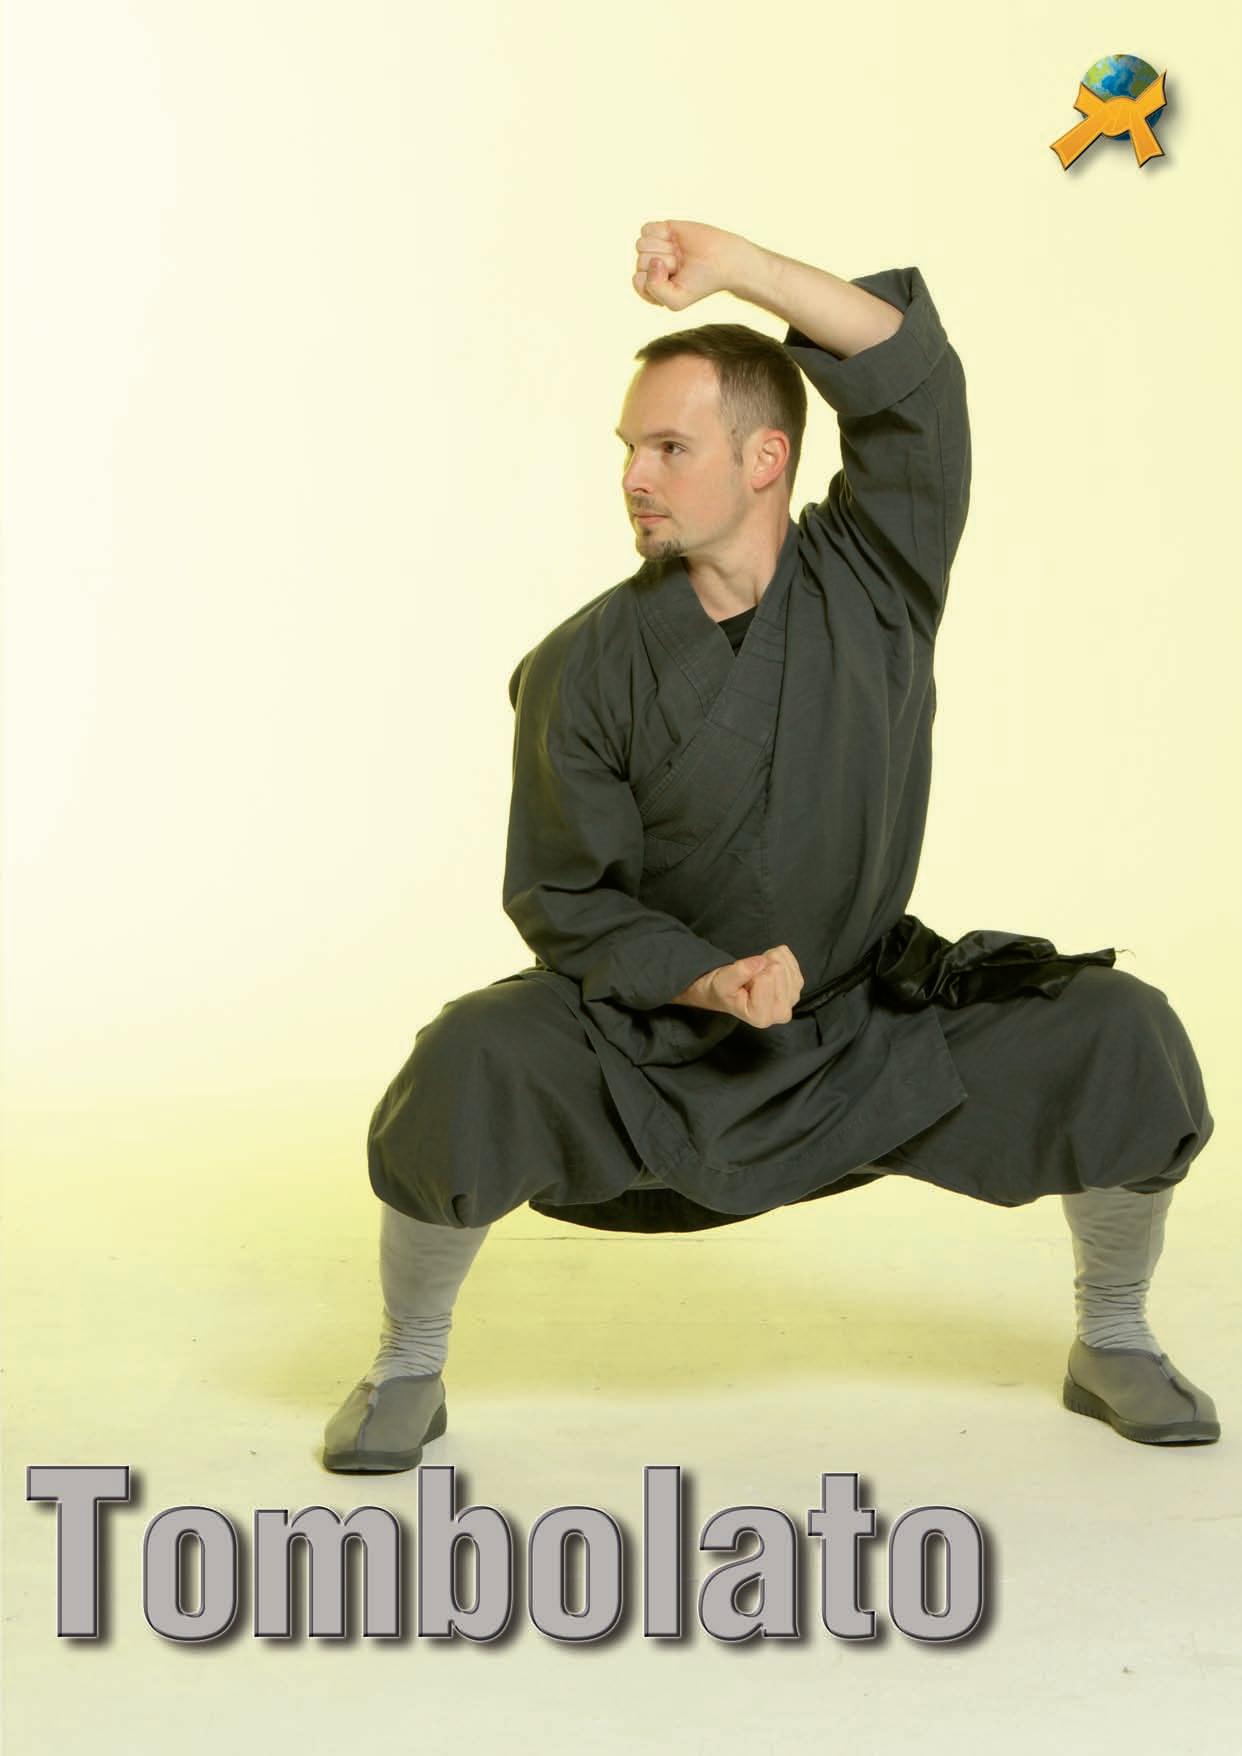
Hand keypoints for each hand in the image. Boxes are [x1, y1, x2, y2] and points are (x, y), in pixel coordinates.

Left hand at [631, 219, 746, 312]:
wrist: (724, 260)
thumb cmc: (701, 283)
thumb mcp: (675, 301)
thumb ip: (653, 290)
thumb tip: (651, 260)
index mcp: (652, 287)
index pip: (638, 281)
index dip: (657, 280)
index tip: (677, 279)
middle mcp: (651, 267)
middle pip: (640, 262)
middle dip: (664, 264)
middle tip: (682, 265)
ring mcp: (656, 247)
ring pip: (641, 245)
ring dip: (664, 249)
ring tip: (679, 253)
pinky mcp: (662, 229)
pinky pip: (646, 229)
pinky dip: (661, 233)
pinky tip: (674, 238)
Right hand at [677, 944, 804, 1027]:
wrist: (730, 993)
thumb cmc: (725, 991)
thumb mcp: (722, 982)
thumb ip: (739, 972)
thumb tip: (761, 961)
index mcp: (761, 1016)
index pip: (765, 978)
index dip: (751, 971)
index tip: (744, 982)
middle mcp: (781, 1013)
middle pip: (778, 970)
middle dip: (761, 965)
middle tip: (750, 977)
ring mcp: (792, 999)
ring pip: (785, 964)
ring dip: (768, 961)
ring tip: (757, 973)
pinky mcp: (797, 987)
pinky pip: (791, 960)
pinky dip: (777, 958)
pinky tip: (767, 967)